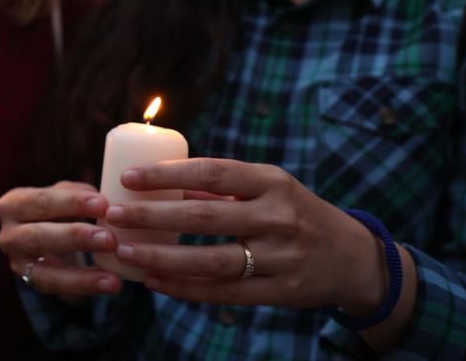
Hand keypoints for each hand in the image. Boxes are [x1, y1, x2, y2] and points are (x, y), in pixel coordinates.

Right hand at [0, 181, 122, 296]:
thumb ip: (78, 194)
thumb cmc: (57, 208)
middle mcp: (8, 235)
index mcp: (13, 204)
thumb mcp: (63, 194)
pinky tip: (109, 286)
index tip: (102, 205)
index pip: (41, 201)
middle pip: (37, 237)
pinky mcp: (30, 283)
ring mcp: (16, 263)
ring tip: (113, 279)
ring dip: (81, 276)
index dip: (71, 203)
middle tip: (109, 240)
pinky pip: (56, 290)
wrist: (45, 235)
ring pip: (44, 272)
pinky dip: (83, 287)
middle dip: (75, 238)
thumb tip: (103, 202)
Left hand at [105, 158, 386, 314]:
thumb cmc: (294, 212)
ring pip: (211, 261)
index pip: (212, 173)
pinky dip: (187, 289)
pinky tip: (155, 282)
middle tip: (113, 213)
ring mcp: (281, 257)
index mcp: (272, 181)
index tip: (128, 177)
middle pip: (204, 217)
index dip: (167, 175)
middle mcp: (278, 217)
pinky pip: (225, 293)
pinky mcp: (281, 291)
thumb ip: (222, 187)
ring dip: (163, 258)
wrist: (352, 257)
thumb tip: (161, 184)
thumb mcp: (268, 188)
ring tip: (125, 251)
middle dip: (153, 216)